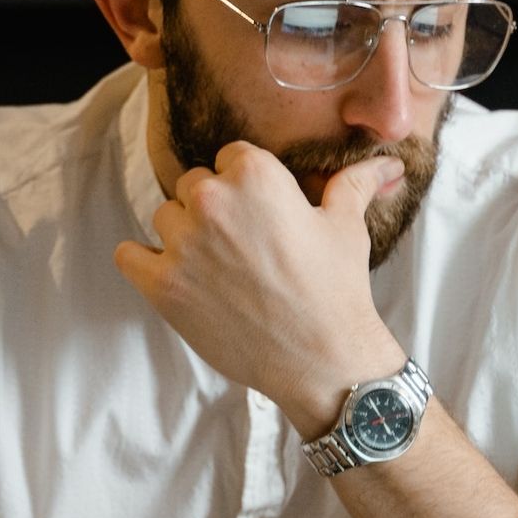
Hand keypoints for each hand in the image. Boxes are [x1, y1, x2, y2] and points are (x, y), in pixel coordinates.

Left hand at [114, 141, 407, 435]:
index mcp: (254, 174)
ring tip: (217, 269)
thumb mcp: (347, 227)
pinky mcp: (162, 284)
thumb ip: (355, 184)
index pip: (229, 158)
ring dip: (183, 236)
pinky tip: (174, 276)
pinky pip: (128, 255)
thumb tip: (388, 164)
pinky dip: (144, 262)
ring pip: (165, 218)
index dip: (245, 187)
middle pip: (194, 186)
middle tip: (242, 247)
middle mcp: (212, 200)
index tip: (260, 216)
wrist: (322, 359)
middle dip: (214, 210)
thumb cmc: (336, 290)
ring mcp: (183, 243)